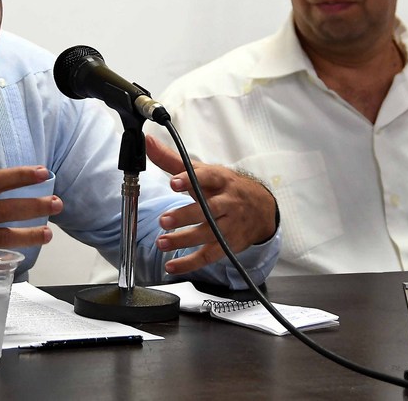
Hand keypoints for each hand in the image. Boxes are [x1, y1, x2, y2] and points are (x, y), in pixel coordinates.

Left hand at [145, 134, 276, 275]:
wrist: (260, 208)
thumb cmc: (223, 187)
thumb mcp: (201, 171)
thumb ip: (172, 159)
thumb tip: (147, 142)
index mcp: (220, 181)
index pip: (207, 178)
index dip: (190, 180)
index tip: (174, 182)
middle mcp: (227, 203)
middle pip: (208, 210)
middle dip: (185, 215)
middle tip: (164, 220)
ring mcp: (229, 225)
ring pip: (208, 234)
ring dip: (183, 239)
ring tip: (162, 243)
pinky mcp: (228, 245)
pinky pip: (209, 255)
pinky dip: (189, 263)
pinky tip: (171, 265)